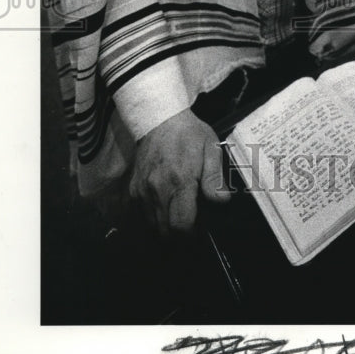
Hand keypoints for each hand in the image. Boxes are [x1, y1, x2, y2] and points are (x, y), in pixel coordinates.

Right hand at [129, 108, 229, 235]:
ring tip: (177, 216)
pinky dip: (152, 218)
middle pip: (165, 231)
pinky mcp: (133, 188)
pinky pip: (140, 215)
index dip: (191, 234)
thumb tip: (221, 201)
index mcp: (180, 180)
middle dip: (178, 235)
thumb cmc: (189, 134)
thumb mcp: (211, 149)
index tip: (198, 229)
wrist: (160, 118)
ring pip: (152, 226)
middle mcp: (158, 189)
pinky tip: (164, 208)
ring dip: (164, 227)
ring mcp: (142, 190)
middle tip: (189, 225)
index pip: (181, 224)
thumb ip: (215, 178)